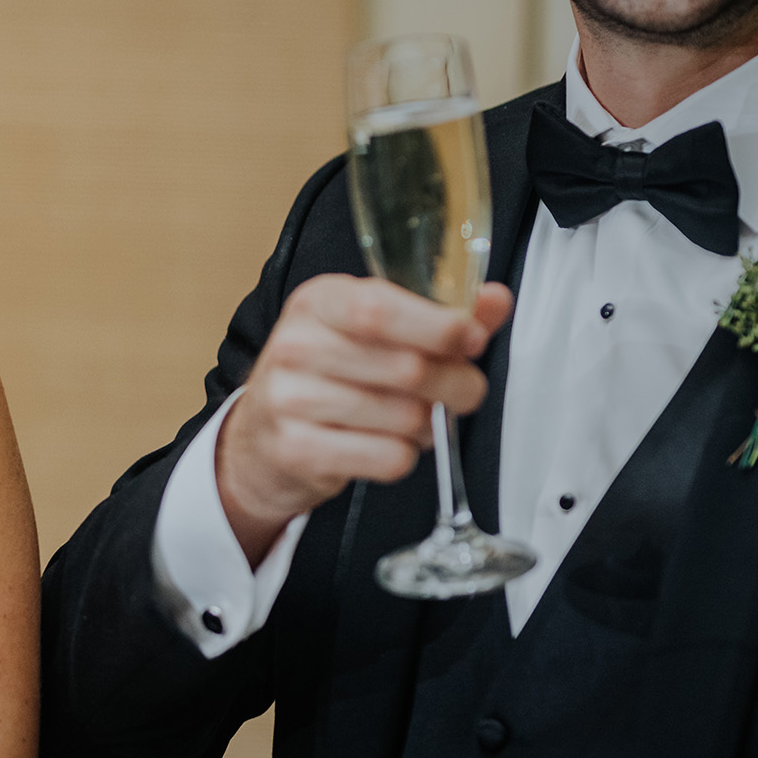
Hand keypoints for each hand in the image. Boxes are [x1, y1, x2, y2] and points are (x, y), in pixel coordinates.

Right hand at [216, 276, 512, 564]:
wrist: (262, 437)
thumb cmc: (326, 375)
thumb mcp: (371, 330)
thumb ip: (438, 315)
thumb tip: (495, 300)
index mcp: (317, 302)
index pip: (378, 309)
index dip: (438, 327)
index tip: (471, 339)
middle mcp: (295, 345)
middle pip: (406, 368)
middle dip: (455, 383)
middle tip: (463, 389)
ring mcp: (289, 399)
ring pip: (405, 417)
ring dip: (428, 424)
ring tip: (413, 418)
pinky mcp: (297, 449)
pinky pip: (388, 457)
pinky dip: (403, 455)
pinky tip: (386, 443)